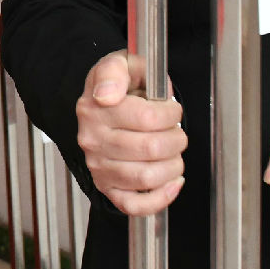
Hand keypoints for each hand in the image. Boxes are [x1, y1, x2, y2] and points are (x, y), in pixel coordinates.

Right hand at [74, 51, 186, 215]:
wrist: (102, 104)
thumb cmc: (118, 86)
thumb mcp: (119, 64)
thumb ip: (115, 70)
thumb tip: (107, 93)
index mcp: (96, 109)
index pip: (146, 118)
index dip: (171, 114)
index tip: (172, 110)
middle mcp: (94, 140)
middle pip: (151, 148)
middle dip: (176, 139)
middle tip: (175, 131)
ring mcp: (99, 166)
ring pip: (146, 177)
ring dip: (172, 165)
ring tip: (173, 153)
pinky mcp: (107, 187)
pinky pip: (134, 205)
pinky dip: (159, 198)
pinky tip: (172, 182)